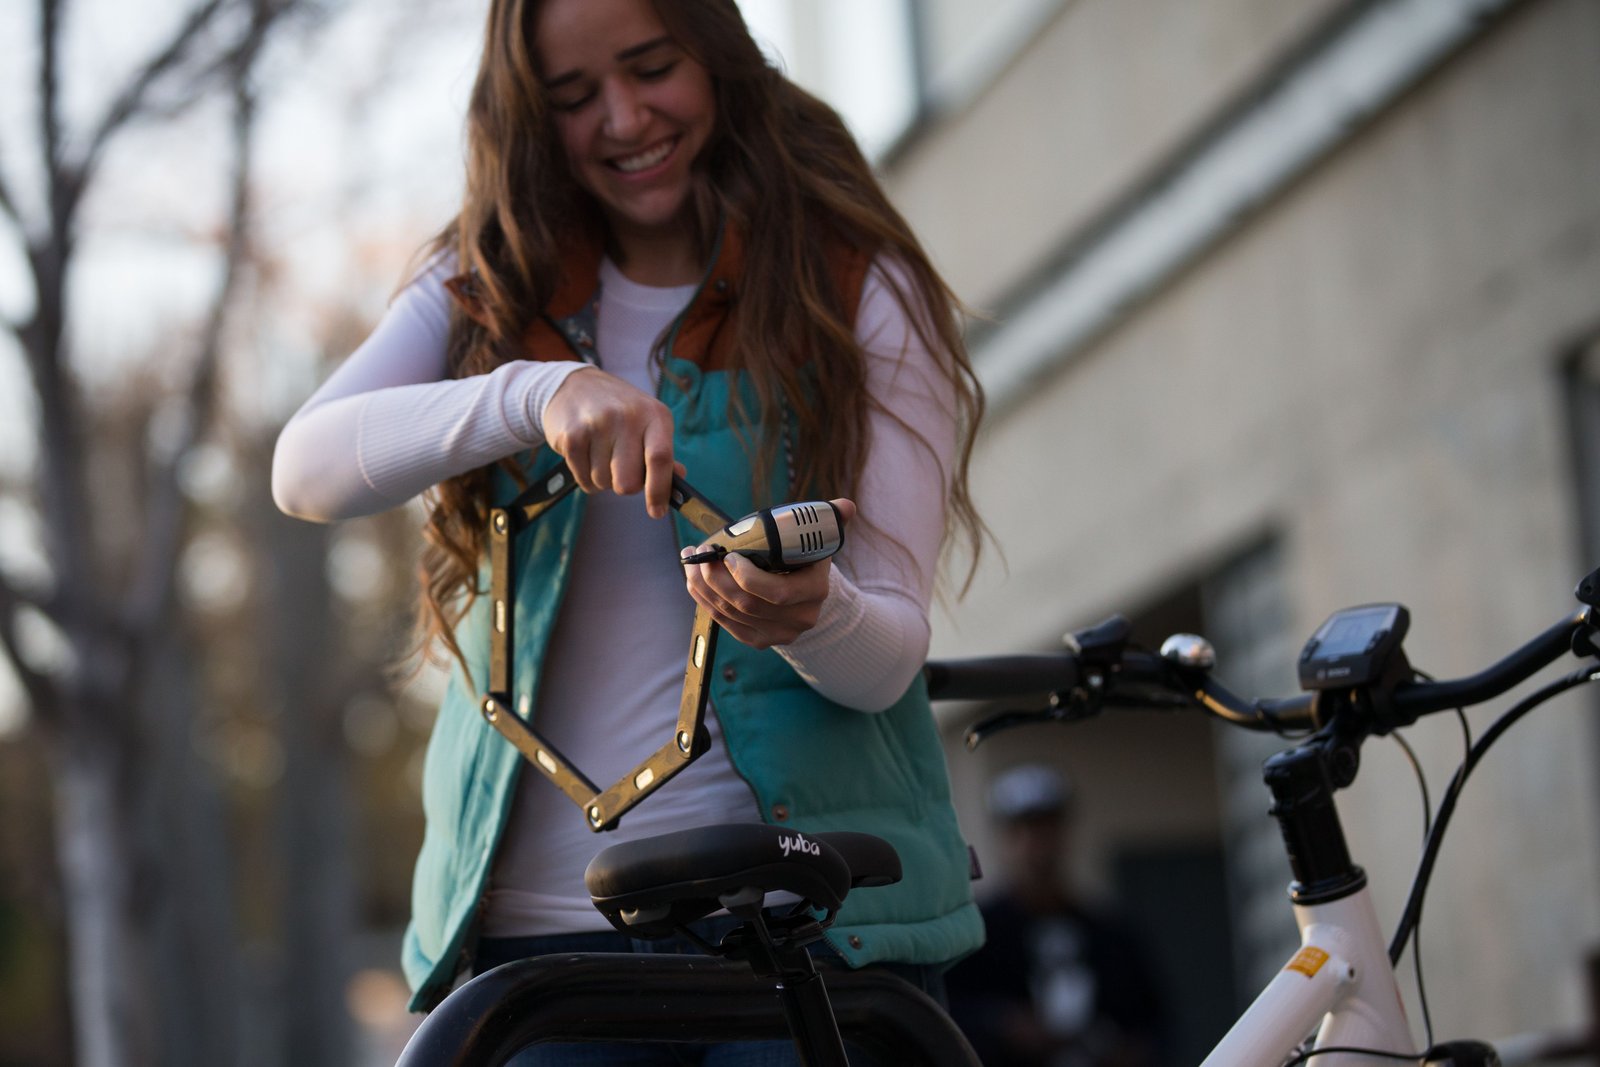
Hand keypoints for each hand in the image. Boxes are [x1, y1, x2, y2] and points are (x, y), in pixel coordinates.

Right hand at [542, 368, 675, 517]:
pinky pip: (583, 480)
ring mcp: (597, 424)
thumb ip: (662, 452)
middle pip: (629, 482)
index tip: (656, 512)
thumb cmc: (620, 411)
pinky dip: (585, 476)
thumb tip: (679, 478)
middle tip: (621, 467)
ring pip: (604, 483)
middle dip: (626, 485)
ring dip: (603, 478)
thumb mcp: (648, 422)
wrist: (574, 385)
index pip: (661, 459)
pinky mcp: (571, 435)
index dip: (659, 491)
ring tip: (601, 453)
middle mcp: (627, 417)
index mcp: (655, 415)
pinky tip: (586, 454)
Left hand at [682, 498, 855, 648]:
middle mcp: (800, 618)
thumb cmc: (805, 559)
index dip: (747, 577)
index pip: (777, 592)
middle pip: (747, 603)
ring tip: (691, 562)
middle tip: (701, 552)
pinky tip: (694, 582)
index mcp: (815, 590)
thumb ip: (827, 520)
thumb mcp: (818, 538)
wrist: (807, 593)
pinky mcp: (759, 640)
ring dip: (703, 587)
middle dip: (715, 577)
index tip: (727, 554)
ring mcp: (779, 634)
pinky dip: (705, 601)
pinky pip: (726, 623)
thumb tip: (845, 506)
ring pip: (731, 613)